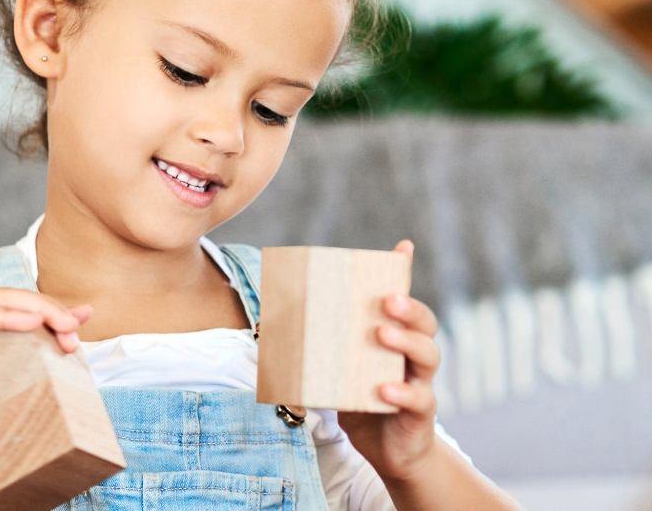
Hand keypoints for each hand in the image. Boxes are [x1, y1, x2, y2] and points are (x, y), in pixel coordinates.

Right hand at [0, 266, 92, 470]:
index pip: (15, 332)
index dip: (45, 334)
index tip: (73, 344)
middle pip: (22, 314)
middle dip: (55, 318)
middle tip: (83, 330)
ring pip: (10, 306)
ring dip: (42, 313)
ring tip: (71, 323)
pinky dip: (7, 315)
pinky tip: (31, 318)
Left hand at [337, 239, 440, 481]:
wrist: (389, 452)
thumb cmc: (361, 401)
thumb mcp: (338, 370)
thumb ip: (318, 347)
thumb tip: (271, 324)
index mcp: (395, 337)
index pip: (404, 300)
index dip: (404, 273)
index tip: (403, 247)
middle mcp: (413, 355)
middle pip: (425, 323)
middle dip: (409, 307)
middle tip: (387, 300)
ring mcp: (420, 382)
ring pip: (427, 354)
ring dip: (406, 341)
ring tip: (382, 334)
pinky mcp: (420, 413)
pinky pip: (418, 399)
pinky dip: (402, 392)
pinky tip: (384, 389)